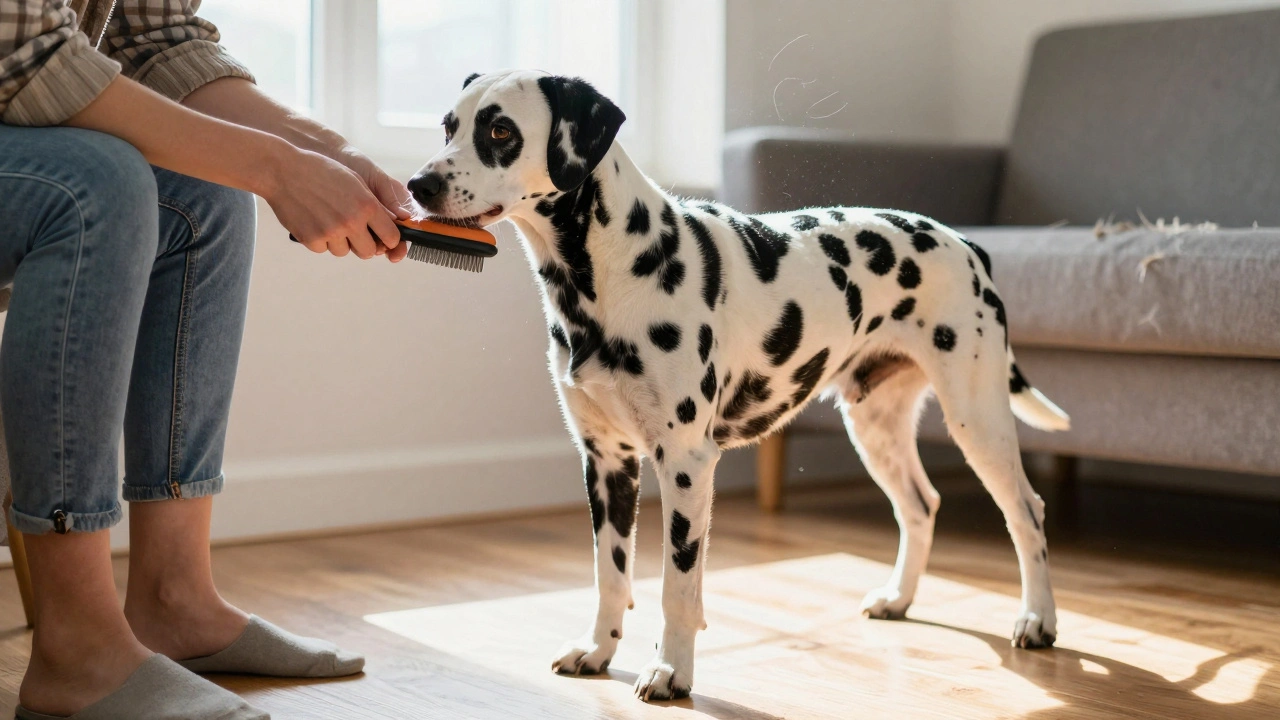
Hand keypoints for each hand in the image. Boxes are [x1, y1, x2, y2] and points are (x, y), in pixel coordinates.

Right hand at [260, 144, 400, 259]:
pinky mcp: (311, 239)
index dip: (389, 239)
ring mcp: (330, 232)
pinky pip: (323, 249)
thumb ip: (373, 205)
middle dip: (364, 245)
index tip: (384, 238)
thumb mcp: (355, 181)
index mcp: (367, 206)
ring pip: (344, 252)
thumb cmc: (321, 172)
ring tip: (329, 220)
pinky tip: (313, 221)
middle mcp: (351, 221)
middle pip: (369, 252)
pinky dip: (320, 240)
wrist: (283, 170)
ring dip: (340, 241)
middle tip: (355, 234)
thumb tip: (390, 225)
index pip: (391, 237)